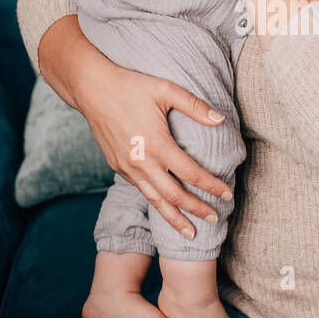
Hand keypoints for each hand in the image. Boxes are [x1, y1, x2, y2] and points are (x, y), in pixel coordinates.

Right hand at [38, 16, 232, 236]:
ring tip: (190, 232)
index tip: (227, 195)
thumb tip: (221, 120)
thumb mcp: (165, 90)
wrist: (92, 88)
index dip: (211, 186)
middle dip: (195, 210)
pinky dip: (155, 203)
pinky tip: (166, 208)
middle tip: (214, 219)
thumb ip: (194, 106)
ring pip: (154, 200)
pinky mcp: (117, 166)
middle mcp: (141, 161)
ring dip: (173, 217)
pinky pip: (140, 190)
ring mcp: (127, 167)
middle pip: (173, 195)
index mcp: (156, 144)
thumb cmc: (131, 86)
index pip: (190, 173)